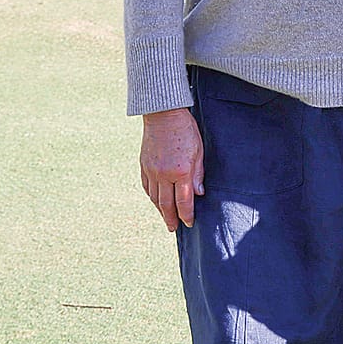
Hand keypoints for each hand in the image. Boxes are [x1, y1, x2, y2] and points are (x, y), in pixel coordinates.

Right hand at [141, 108, 203, 230]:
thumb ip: (198, 174)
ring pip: (155, 198)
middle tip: (174, 228)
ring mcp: (151, 171)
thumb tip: (199, 194)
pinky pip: (147, 187)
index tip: (189, 223)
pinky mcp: (143, 166)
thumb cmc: (186, 131)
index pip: (183, 201)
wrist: (163, 115)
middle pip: (166, 204)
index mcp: (180, 171)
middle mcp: (163, 175)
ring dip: (161, 210)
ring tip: (166, 218)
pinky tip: (156, 201)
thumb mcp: (199, 151)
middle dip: (171, 219)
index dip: (186, 214)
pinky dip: (152, 197)